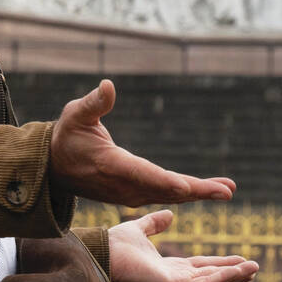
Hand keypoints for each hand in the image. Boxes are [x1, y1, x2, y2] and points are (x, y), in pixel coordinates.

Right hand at [49, 81, 236, 206]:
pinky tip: (207, 190)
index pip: (143, 174)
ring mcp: (129, 194)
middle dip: (197, 190)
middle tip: (227, 191)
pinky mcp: (134, 195)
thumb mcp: (75, 114)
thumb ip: (94, 103)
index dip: (165, 181)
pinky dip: (187, 193)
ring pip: (169, 196)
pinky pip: (164, 195)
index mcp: (111, 165)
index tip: (188, 187)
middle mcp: (124, 186)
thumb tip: (108, 85)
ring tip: (227, 189)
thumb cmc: (67, 136)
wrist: (54, 168)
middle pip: (165, 190)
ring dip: (198, 193)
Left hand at [105, 210, 258, 281]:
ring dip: (233, 276)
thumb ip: (154, 223)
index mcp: (168, 267)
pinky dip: (223, 277)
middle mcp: (173, 279)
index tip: (240, 259)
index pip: (201, 266)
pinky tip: (239, 270)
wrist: (103, 250)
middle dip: (232, 273)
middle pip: (210, 276)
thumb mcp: (140, 229)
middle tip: (254, 268)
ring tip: (254, 269)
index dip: (221, 263)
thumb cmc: (115, 245)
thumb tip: (168, 214)